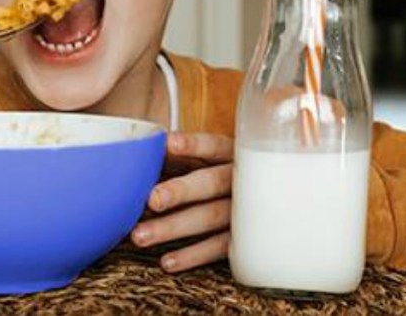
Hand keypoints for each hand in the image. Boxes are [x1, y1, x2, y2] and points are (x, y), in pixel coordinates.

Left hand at [130, 132, 233, 272]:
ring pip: (209, 218)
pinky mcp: (244, 238)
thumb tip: (138, 152)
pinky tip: (167, 261)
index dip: (193, 145)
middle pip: (210, 183)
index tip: (169, 143)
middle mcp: (240, 180)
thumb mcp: (207, 159)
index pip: (212, 146)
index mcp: (230, 153)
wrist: (266, 199)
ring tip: (139, 236)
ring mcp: (244, 210)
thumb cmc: (220, 172)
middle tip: (151, 199)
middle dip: (180, 191)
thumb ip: (179, 156)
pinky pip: (218, 248)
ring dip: (173, 228)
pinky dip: (192, 256)